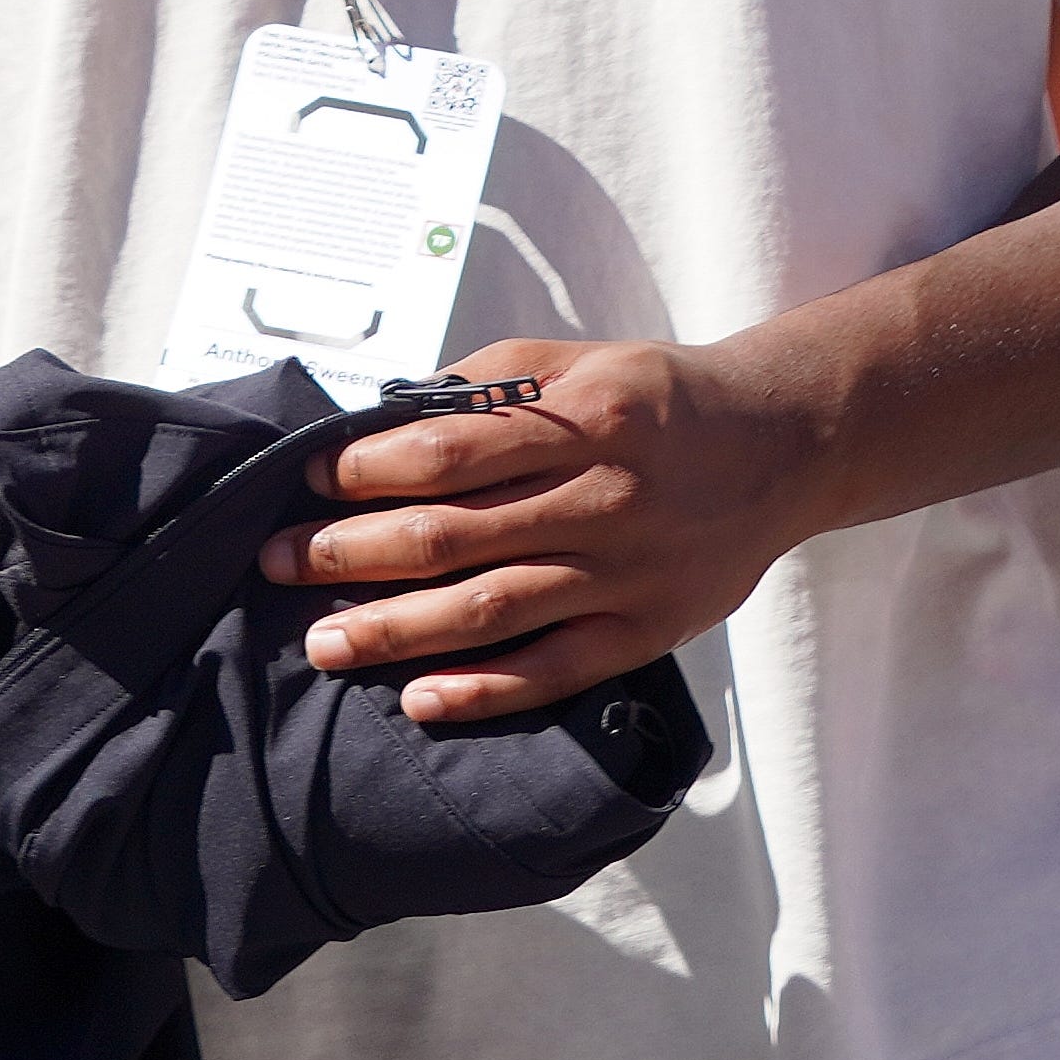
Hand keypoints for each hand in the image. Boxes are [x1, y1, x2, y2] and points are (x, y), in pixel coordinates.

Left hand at [252, 337, 823, 724]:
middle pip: (454, 535)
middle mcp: (602, 498)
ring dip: (396, 630)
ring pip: (491, 610)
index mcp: (582, 419)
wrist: (783, 445)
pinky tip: (420, 700)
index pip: (450, 452)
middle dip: (351, 552)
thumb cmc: (661, 397)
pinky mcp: (646, 630)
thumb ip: (490, 384)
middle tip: (276, 563)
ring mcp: (625, 572)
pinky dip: (485, 691)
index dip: (366, 469)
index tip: (306, 480)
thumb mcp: (580, 359)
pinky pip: (554, 671)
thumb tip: (389, 419)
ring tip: (323, 642)